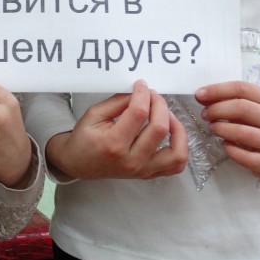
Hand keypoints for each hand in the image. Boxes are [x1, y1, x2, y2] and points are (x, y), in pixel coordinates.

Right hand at [46, 80, 186, 179]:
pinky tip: (172, 134)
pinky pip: (176, 165)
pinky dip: (180, 148)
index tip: (141, 84)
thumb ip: (118, 102)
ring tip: (168, 115)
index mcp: (114, 144)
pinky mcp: (149, 174)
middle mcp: (131, 160)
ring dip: (178, 129)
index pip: (139, 113)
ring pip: (176, 152)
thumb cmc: (84, 138)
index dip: (143, 94)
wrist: (79, 164)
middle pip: (159, 128)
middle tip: (153, 95)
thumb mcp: (94, 114)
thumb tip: (140, 92)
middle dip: (160, 104)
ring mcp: (143, 171)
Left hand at [195, 81, 259, 182]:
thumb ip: (232, 100)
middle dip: (218, 109)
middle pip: (243, 108)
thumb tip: (202, 95)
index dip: (218, 90)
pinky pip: (247, 157)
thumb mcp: (254, 109)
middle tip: (205, 115)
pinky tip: (224, 145)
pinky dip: (231, 150)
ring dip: (222, 129)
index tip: (199, 95)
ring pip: (244, 133)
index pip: (244, 89)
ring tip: (213, 128)